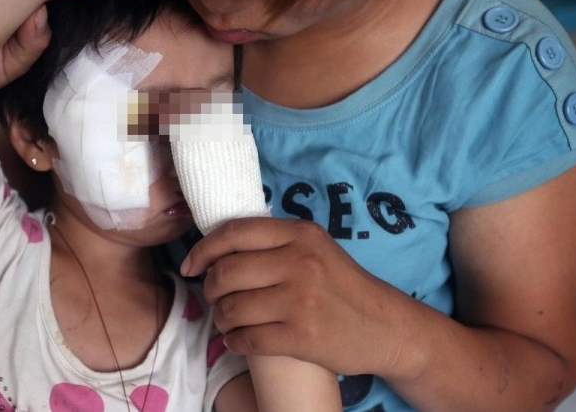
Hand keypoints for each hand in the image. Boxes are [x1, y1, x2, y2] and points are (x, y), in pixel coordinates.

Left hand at [181, 217, 411, 376]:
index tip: (190, 265)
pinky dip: (234, 342)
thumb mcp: (316, 248)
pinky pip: (247, 340)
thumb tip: (218, 247)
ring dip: (221, 319)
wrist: (386, 327)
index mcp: (300, 234)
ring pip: (231, 309)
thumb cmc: (343, 287)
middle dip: (210, 289)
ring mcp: (300, 301)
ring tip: (228, 321)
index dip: (203, 250)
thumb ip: (275, 243)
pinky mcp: (302, 337)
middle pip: (226, 273)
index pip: (234, 233)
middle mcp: (300, 263)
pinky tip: (238, 341)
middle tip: (215, 298)